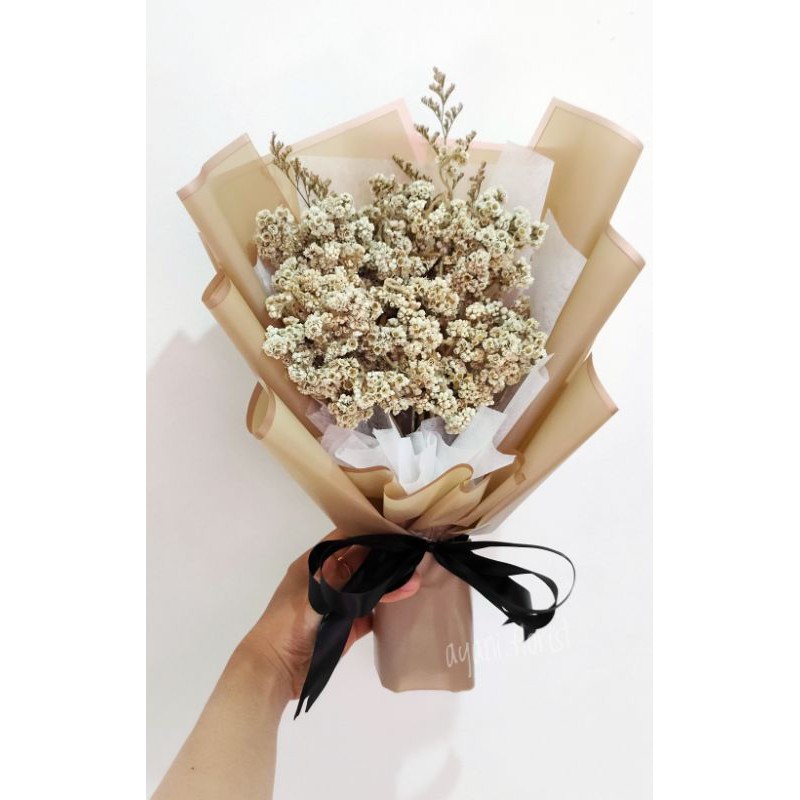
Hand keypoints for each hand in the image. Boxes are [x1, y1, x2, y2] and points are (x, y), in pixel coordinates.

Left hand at [236, 530, 421, 698]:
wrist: (272, 672)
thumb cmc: (286, 626)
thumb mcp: (314, 596)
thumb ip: (343, 578)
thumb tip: (372, 554)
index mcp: (315, 565)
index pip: (345, 540)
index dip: (369, 532)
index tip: (394, 528)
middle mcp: (328, 581)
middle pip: (362, 563)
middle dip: (387, 559)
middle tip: (413, 555)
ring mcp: (338, 604)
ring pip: (369, 588)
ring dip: (390, 584)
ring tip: (415, 581)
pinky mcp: (346, 627)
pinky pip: (370, 613)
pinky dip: (386, 608)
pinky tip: (405, 600)